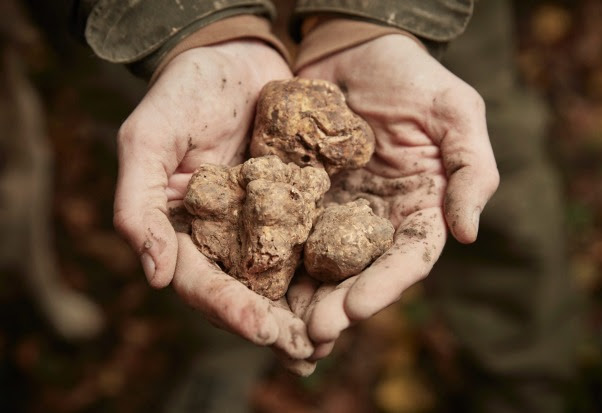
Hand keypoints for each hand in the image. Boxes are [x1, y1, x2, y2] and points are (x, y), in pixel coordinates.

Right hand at [113, 40, 313, 359]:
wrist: (237, 57)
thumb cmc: (186, 90)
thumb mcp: (149, 136)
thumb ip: (139, 203)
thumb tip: (152, 275)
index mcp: (182, 229)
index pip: (199, 280)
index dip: (226, 307)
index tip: (260, 327)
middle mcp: (221, 237)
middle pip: (242, 293)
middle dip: (271, 326)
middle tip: (305, 351)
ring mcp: (259, 227)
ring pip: (278, 282)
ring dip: (301, 316)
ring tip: (328, 343)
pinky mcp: (295, 210)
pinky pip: (309, 247)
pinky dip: (325, 275)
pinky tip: (349, 298)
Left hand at [287, 34, 498, 368]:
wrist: (355, 46)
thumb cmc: (411, 76)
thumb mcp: (456, 112)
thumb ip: (471, 169)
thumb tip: (468, 234)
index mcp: (418, 208)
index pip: (407, 259)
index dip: (384, 287)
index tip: (356, 310)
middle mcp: (375, 219)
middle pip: (360, 272)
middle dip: (338, 305)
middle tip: (312, 332)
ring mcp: (335, 210)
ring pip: (321, 263)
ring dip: (303, 297)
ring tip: (280, 325)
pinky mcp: (298, 194)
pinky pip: (285, 229)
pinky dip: (273, 258)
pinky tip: (254, 281)